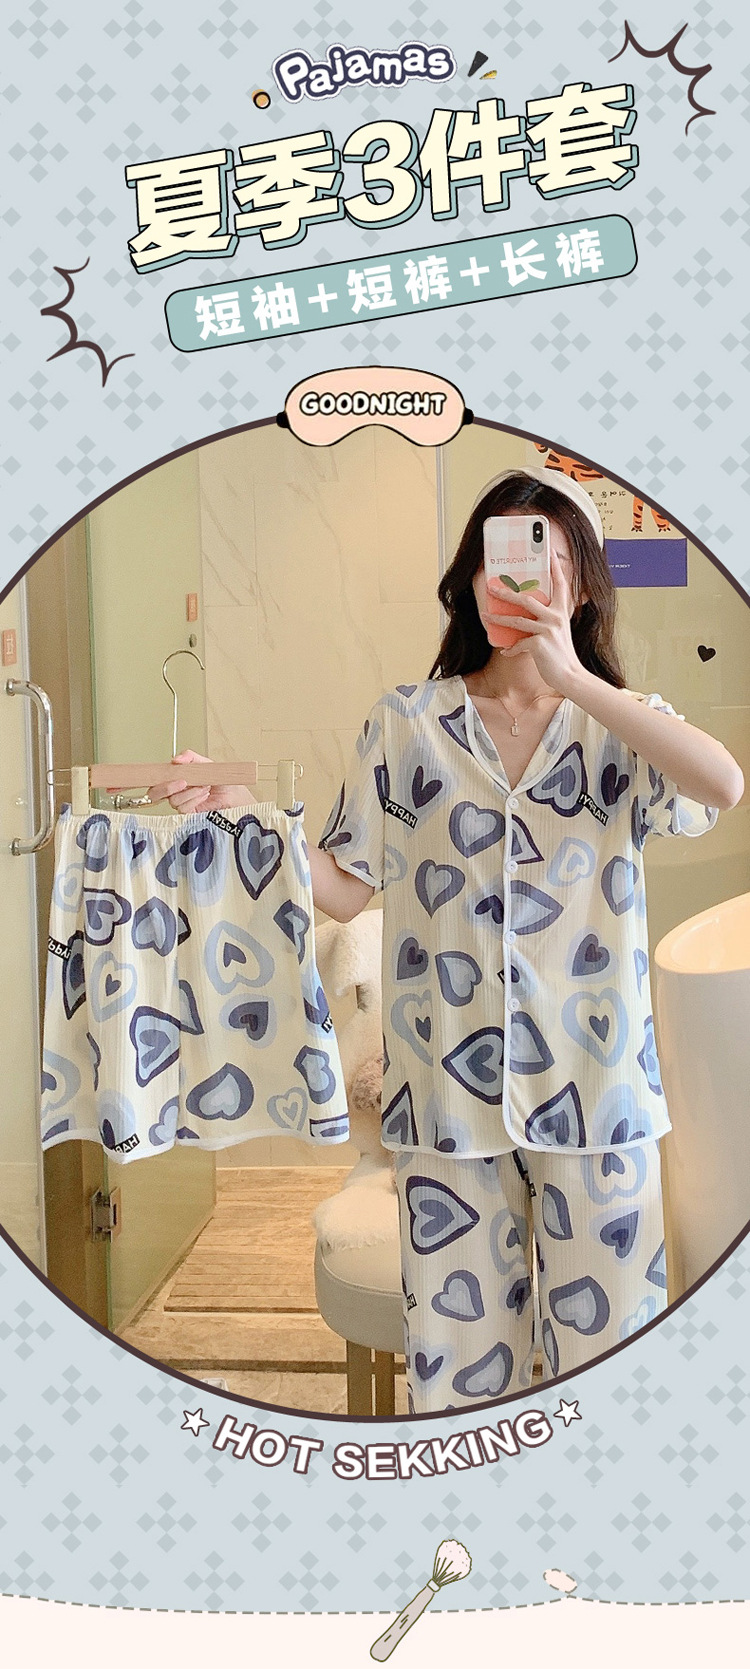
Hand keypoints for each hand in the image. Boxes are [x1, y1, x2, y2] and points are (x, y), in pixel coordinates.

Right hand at [147, 750, 250, 812]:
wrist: (235, 794)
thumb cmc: (221, 781)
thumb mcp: (206, 763)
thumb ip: (190, 757)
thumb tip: (176, 759)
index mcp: (177, 777)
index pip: (158, 778)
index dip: (158, 777)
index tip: (170, 771)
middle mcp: (177, 790)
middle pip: (155, 793)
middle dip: (166, 787)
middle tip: (182, 781)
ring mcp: (182, 802)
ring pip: (172, 800)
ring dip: (189, 792)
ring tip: (203, 786)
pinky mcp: (189, 813)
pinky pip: (182, 808)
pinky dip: (194, 799)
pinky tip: (203, 794)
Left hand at [489, 549, 581, 690]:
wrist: (569, 675)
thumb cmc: (561, 654)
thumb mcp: (558, 631)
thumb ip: (547, 619)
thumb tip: (525, 614)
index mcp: (561, 611)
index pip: (560, 584)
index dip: (555, 568)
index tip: (549, 552)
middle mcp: (556, 617)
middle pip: (527, 599)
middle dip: (507, 593)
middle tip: (492, 587)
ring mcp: (548, 630)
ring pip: (517, 620)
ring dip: (498, 619)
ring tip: (486, 616)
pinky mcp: (539, 644)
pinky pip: (518, 643)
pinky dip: (511, 648)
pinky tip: (506, 651)